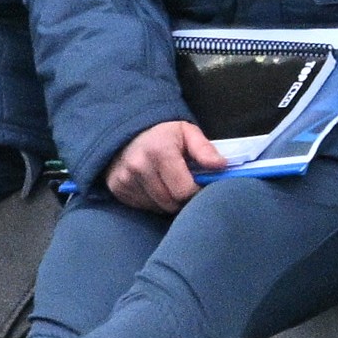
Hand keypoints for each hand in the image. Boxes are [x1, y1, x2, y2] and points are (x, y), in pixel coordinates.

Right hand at [105, 120, 226, 213]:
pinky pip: (143, 206)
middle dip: (182, 198)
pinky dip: (153, 201)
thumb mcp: (187, 132)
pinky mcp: (117, 188)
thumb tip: (221, 166)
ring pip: (158, 207)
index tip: (198, 184)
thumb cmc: (163, 134)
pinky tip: (154, 185)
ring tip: (168, 183)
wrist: (126, 130)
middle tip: (184, 184)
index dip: (196, 191)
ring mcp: (125, 179)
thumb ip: (204, 149)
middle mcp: (139, 166)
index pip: (184, 191)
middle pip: (171, 203)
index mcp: (160, 151)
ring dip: (167, 201)